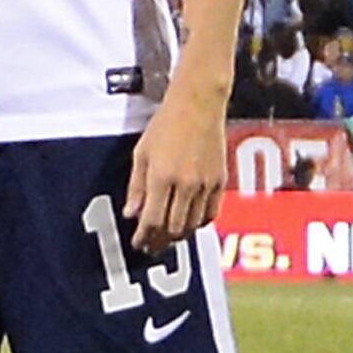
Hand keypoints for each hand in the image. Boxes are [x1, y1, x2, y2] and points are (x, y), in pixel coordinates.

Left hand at [124, 90, 225, 251]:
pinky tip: (189, 224)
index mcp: (162, 177)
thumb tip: (131, 214)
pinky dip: (199, 224)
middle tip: (151, 247)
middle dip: (160, 241)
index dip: (144, 237)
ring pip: (193, 224)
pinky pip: (211, 213)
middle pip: (174, 228)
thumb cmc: (165, 126)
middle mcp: (186, 184)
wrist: (198, 106)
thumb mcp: (141, 154)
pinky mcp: (221, 181)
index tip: (138, 244)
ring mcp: (206, 184)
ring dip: (179, 235)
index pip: (152, 220)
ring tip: (167, 238)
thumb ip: (136, 187)